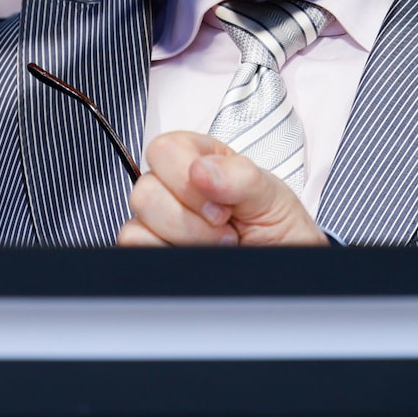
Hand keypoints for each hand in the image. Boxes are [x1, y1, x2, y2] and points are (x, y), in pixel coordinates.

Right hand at [118, 131, 329, 246]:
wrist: (284, 265)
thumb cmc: (277, 226)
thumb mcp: (271, 195)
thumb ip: (240, 176)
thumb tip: (199, 171)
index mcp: (199, 156)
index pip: (164, 150)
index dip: (189, 181)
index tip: (224, 207)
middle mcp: (172, 185)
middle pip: (145, 190)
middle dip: (190, 218)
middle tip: (225, 229)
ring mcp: (158, 218)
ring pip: (138, 222)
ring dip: (185, 238)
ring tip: (217, 244)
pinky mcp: (151, 248)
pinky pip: (134, 245)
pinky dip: (166, 252)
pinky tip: (195, 254)